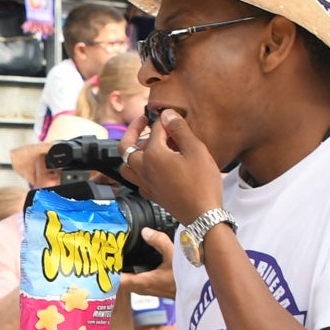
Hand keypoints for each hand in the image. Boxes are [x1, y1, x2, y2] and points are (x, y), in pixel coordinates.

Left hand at [126, 108, 224, 223]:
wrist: (203, 215)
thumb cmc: (202, 183)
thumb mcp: (196, 150)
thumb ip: (179, 129)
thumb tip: (167, 114)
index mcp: (152, 156)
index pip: (155, 130)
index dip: (165, 121)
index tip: (173, 116)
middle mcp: (143, 169)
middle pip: (126, 146)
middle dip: (133, 131)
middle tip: (143, 121)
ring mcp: (145, 183)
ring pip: (126, 165)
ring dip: (131, 152)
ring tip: (145, 144)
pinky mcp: (151, 194)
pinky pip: (136, 179)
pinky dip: (139, 169)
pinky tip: (152, 166)